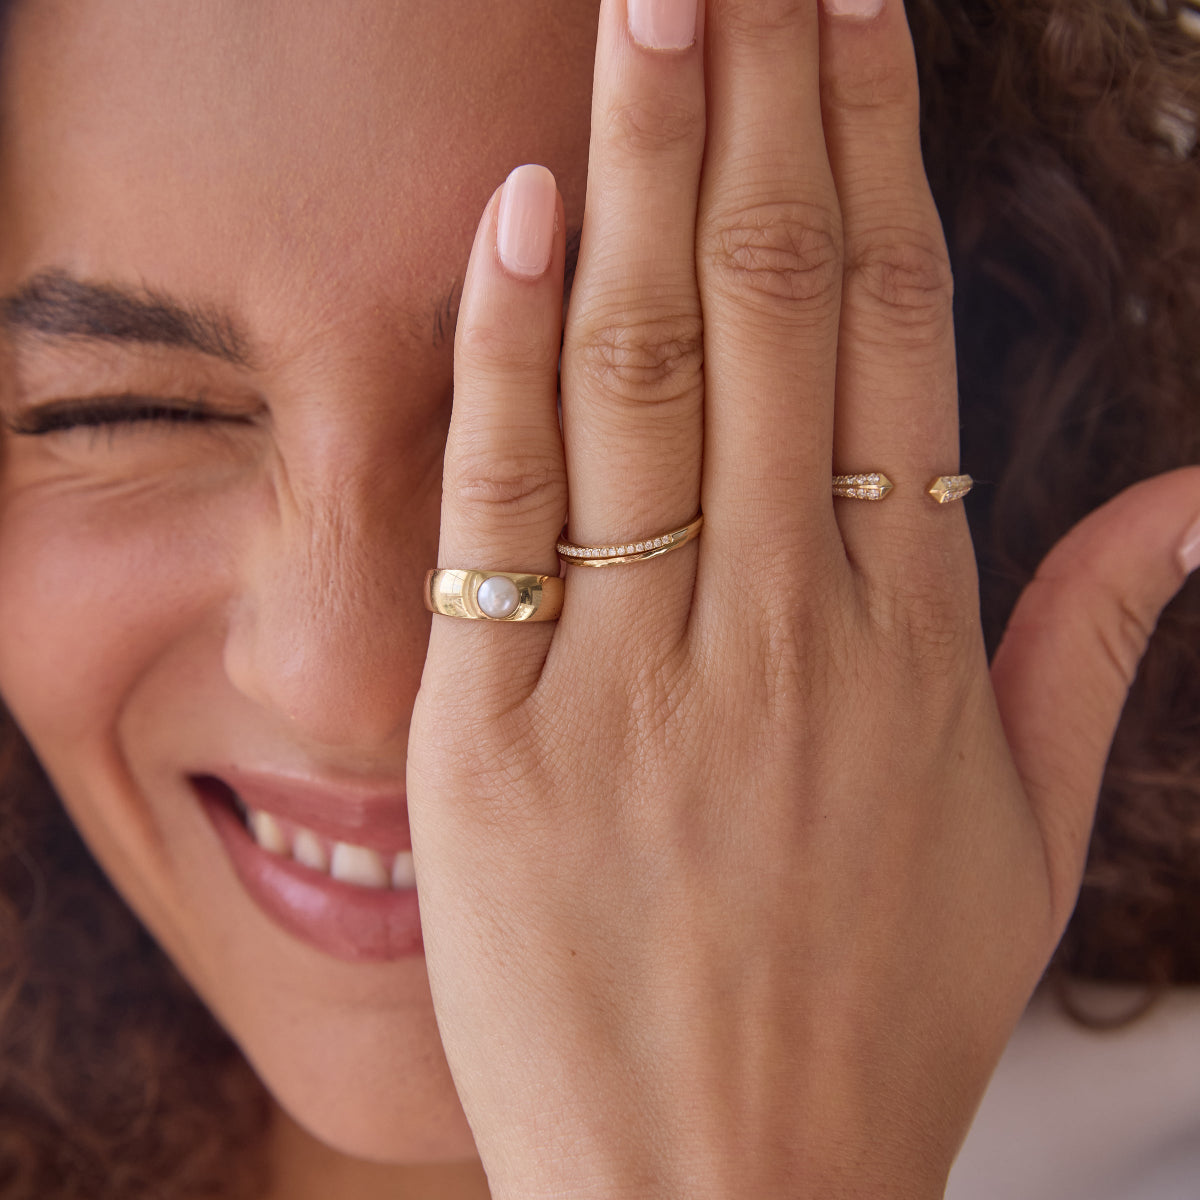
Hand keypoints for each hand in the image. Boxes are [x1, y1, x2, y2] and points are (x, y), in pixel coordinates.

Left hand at [408, 1, 1199, 1194]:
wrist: (718, 1192)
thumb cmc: (865, 1018)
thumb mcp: (1017, 848)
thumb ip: (1089, 654)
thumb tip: (1193, 499)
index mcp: (902, 641)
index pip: (890, 339)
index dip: (871, 165)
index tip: (853, 32)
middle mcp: (773, 630)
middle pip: (766, 312)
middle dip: (755, 114)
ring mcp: (627, 678)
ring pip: (638, 375)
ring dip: (642, 175)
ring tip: (647, 17)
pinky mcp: (493, 737)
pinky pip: (502, 508)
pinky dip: (509, 351)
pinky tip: (523, 210)